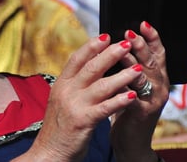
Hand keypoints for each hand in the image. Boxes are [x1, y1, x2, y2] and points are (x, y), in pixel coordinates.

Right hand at [25, 22, 166, 161]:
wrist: (48, 152)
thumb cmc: (59, 128)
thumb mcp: (62, 101)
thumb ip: (74, 85)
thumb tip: (91, 70)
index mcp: (61, 84)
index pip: (77, 59)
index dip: (92, 46)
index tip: (107, 35)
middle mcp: (66, 91)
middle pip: (91, 67)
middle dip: (110, 54)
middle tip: (127, 43)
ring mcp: (74, 105)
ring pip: (101, 85)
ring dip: (122, 75)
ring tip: (138, 68)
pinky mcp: (83, 121)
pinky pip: (105, 108)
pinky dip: (120, 100)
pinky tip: (133, 95)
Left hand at [110, 21, 169, 161]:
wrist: (131, 140)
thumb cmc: (127, 106)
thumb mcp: (130, 82)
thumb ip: (127, 65)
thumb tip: (113, 40)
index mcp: (156, 76)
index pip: (157, 52)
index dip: (152, 37)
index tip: (143, 23)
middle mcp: (159, 86)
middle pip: (152, 61)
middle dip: (141, 46)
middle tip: (130, 33)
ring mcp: (152, 100)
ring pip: (144, 78)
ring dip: (133, 64)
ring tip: (123, 52)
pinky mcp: (141, 113)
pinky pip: (132, 98)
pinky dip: (124, 88)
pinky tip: (115, 80)